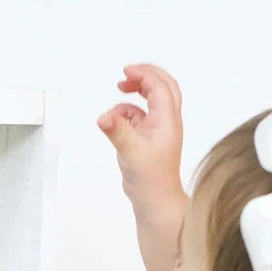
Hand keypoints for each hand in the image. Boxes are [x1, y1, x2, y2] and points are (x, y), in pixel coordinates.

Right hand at [97, 64, 184, 209]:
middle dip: (145, 75)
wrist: (155, 199)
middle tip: (127, 73)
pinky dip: (129, 111)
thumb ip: (117, 130)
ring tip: (121, 88)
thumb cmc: (150, 177)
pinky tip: (117, 118)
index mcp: (167, 120)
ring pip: (154, 99)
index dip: (144, 74)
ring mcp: (159, 130)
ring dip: (138, 90)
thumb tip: (104, 117)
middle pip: (164, 87)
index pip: (159, 87)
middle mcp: (166, 122)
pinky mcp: (149, 139)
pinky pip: (141, 115)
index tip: (126, 71)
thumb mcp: (130, 151)